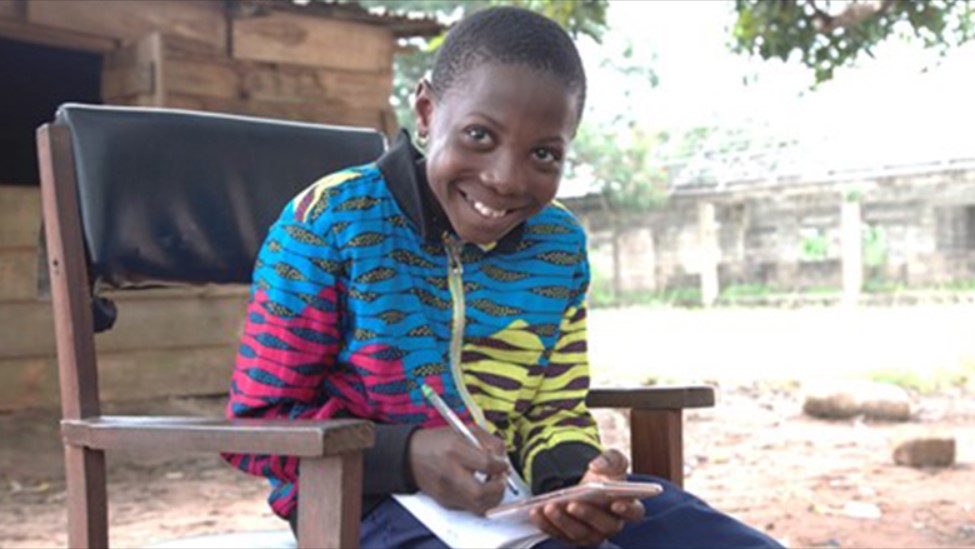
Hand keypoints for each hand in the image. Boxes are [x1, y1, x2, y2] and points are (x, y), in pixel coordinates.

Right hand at [409, 425, 508, 513]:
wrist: (412, 456)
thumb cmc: (440, 442)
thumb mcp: (465, 431)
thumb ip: (489, 442)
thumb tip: (503, 459)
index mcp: (455, 450)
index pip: (486, 464)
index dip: (501, 466)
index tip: (503, 465)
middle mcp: (449, 473)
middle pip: (480, 493)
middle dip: (498, 489)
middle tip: (501, 480)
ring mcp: (447, 491)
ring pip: (478, 507)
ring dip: (493, 498)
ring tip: (492, 485)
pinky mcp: (446, 502)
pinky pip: (470, 508)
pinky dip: (480, 501)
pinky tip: (480, 489)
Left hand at [529, 449, 645, 546]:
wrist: (584, 484)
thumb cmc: (604, 476)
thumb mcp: (611, 460)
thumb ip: (611, 459)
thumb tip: (597, 466)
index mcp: (626, 506)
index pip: (634, 513)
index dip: (627, 509)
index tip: (616, 503)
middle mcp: (610, 525)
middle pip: (603, 526)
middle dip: (587, 515)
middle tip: (572, 504)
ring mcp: (590, 533)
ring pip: (578, 533)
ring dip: (562, 521)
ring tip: (550, 506)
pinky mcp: (570, 536)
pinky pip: (557, 534)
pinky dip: (545, 524)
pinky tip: (535, 512)